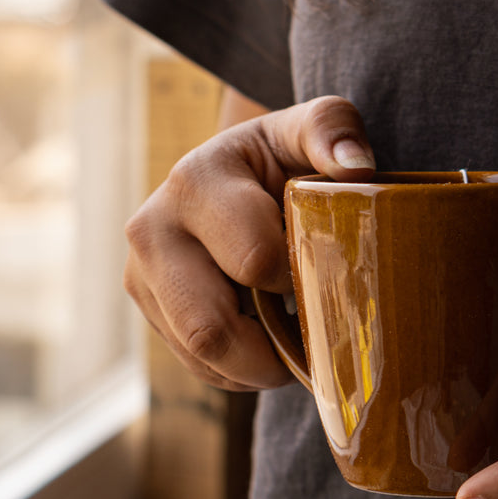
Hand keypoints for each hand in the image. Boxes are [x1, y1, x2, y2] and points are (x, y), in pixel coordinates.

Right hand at [124, 95, 375, 389]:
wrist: (230, 174)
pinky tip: (264, 339)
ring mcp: (142, 275)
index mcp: (195, 183)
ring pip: (201, 354)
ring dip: (257, 364)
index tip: (320, 268)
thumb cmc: (278, 157)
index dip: (299, 278)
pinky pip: (195, 364)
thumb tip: (355, 168)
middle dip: (271, 350)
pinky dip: (238, 368)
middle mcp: (153, 231)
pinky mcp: (147, 308)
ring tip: (291, 338)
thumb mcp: (305, 131)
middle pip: (210, 328)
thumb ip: (332, 130)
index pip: (254, 261)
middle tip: (313, 338)